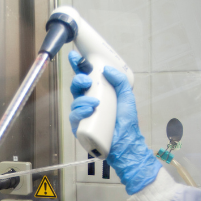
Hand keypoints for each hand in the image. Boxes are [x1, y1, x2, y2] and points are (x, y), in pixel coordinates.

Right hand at [68, 50, 161, 193]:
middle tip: (87, 81)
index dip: (78, 66)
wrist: (125, 143)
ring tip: (95, 103)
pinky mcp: (79, 128)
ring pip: (75, 102)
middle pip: (76, 87)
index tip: (74, 57)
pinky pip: (74, 117)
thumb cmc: (126, 122)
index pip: (85, 77)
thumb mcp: (126, 97)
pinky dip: (80, 112)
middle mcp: (88, 103)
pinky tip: (89, 111)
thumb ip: (120, 81)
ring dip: (83, 99)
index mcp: (97, 93)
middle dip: (78, 80)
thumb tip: (107, 69)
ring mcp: (82, 115)